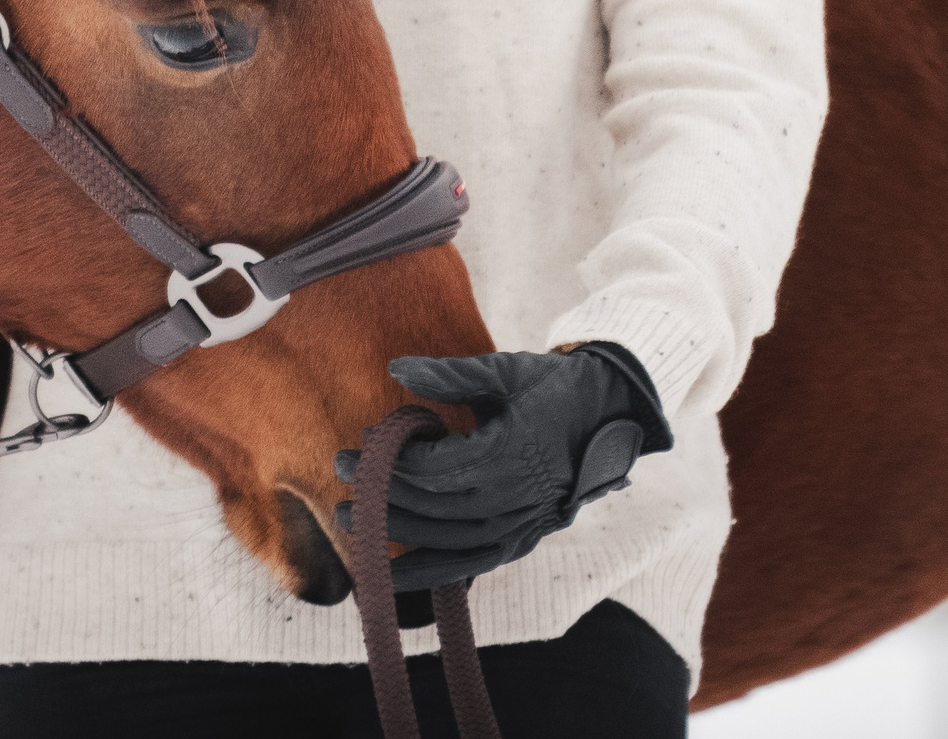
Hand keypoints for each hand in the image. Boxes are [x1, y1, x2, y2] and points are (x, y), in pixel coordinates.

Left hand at [333, 344, 672, 590]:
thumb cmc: (550, 388)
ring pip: (446, 539)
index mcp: (508, 454)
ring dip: (395, 535)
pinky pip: (469, 565)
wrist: (606, 416)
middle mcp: (513, 497)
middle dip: (381, 494)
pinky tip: (389, 578)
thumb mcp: (503, 371)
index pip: (434, 470)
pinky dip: (429, 575)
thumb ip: (450, 375)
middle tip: (341, 477)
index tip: (356, 448)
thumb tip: (396, 369)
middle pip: (433, 506)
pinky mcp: (520, 540)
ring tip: (350, 523)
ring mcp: (519, 525)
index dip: (390, 463)